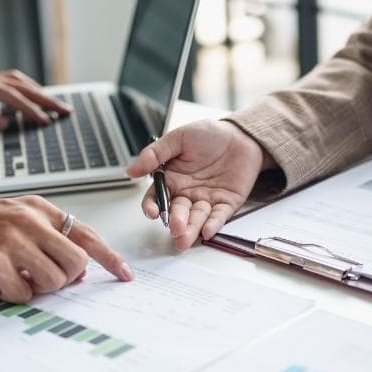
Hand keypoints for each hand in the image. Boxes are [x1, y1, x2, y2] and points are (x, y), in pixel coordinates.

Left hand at [0, 68, 71, 132]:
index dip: (29, 109)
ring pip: (17, 83)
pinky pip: (8, 87)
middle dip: (44, 98)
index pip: (10, 95)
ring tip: (55, 106)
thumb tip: (3, 124)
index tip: (45, 121)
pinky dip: (24, 93)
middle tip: (65, 111)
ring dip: (37, 94)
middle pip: (20, 85)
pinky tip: (33, 102)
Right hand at [0, 196, 133, 302]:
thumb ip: (51, 238)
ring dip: (37, 288)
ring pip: (54, 280)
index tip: (124, 274)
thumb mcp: (19, 221)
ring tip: (17, 277)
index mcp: (40, 209)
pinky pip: (23, 293)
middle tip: (43, 278)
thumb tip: (81, 269)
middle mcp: (29, 221)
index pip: (87, 234)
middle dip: (65, 279)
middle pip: (76, 263)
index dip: (110, 258)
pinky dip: (13, 295)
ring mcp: (13, 240)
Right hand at [125, 119, 272, 248]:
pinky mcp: (227, 203)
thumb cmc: (209, 135)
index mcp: (173, 179)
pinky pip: (219, 216)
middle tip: (175, 227)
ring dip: (191, 228)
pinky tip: (207, 231)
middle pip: (178, 212)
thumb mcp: (178, 138)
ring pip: (197, 218)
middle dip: (176, 222)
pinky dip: (213, 224)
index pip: (157, 198)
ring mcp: (207, 200)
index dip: (153, 206)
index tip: (152, 212)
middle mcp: (188, 193)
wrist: (240, 135)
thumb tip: (131, 170)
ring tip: (185, 237)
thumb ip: (154, 154)